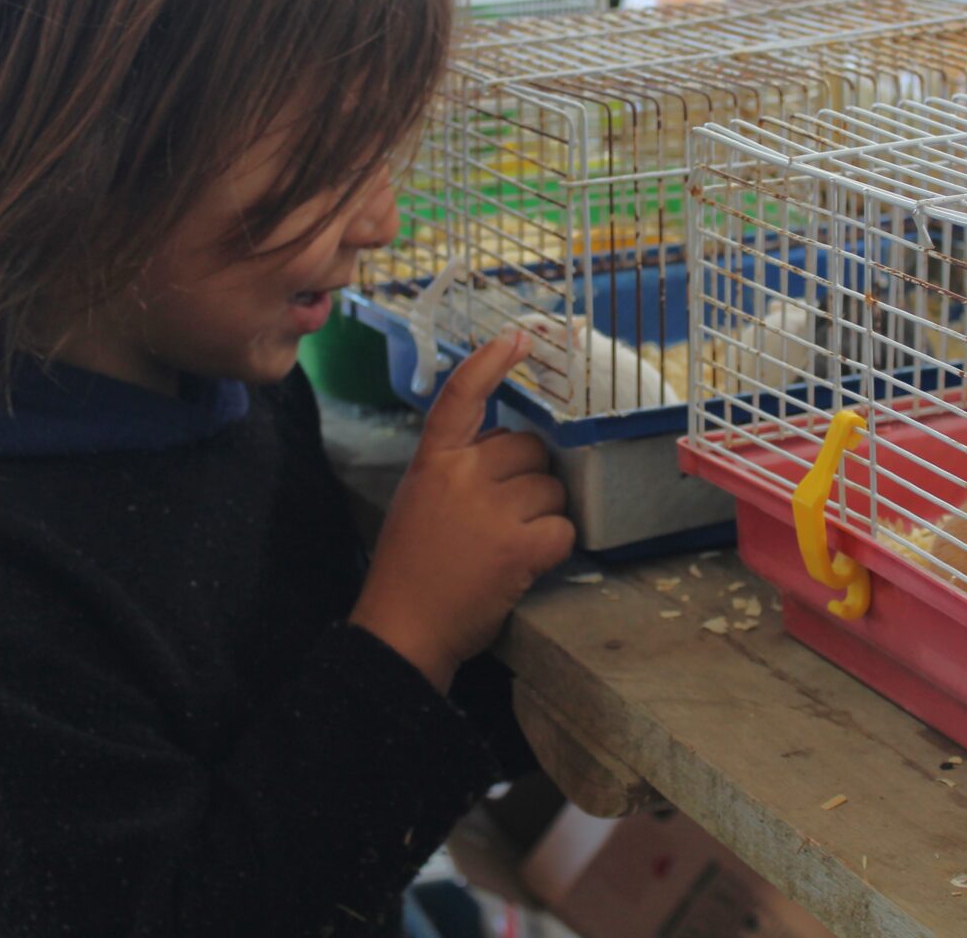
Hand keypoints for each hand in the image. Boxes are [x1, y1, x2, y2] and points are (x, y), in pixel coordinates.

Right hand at [350, 332, 571, 691]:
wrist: (403, 629)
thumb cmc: (412, 569)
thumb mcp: (419, 500)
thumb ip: (458, 468)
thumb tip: (511, 448)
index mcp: (432, 461)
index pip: (461, 397)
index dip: (490, 363)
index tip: (518, 338)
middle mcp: (461, 477)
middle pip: (528, 449)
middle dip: (529, 478)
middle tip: (504, 516)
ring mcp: (490, 512)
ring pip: (551, 489)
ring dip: (542, 515)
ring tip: (508, 544)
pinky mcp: (518, 549)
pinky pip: (563, 528)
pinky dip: (554, 546)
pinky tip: (527, 562)